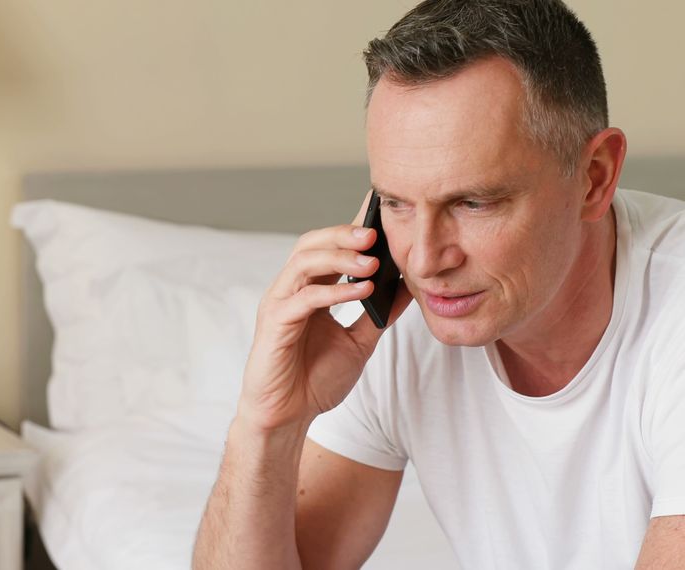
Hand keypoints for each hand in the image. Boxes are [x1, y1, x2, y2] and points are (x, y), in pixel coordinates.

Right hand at [237, 190, 412, 431]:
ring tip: (372, 260)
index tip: (382, 215)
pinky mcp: (274, 324)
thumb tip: (410, 287)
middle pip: (311, 244)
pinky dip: (334, 291)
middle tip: (376, 232)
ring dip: (339, 257)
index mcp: (310, 290)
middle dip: (343, 234)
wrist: (287, 417)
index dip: (352, 229)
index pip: (329, 248)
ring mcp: (280, 304)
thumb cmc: (314, 380)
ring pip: (304, 263)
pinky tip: (361, 291)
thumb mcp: (359, 343)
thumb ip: (379, 315)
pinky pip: (304, 298)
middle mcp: (291, 290)